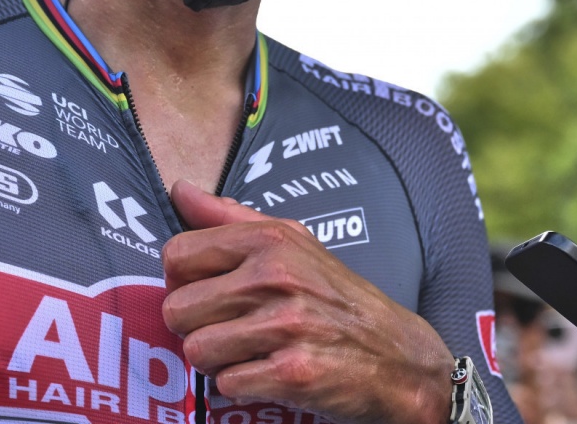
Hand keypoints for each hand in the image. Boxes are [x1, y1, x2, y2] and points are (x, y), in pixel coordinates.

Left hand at [161, 179, 454, 423]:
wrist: (399, 355)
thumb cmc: (336, 295)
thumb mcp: (292, 241)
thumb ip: (229, 217)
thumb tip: (179, 190)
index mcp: (268, 240)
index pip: (177, 255)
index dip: (180, 280)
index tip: (202, 291)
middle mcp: (274, 276)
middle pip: (178, 309)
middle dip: (196, 326)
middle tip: (228, 328)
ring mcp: (284, 325)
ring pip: (196, 350)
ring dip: (216, 359)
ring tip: (247, 351)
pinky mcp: (293, 373)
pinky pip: (227, 384)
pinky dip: (241, 386)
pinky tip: (267, 373)